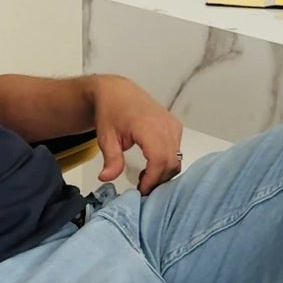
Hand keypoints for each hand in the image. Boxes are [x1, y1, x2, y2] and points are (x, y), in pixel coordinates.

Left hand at [93, 76, 183, 194]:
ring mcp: (173, 125)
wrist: (117, 92)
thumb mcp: (106, 137)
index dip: (153, 178)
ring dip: (163, 173)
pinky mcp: (175, 126)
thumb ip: (111, 159)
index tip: (141, 190)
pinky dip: (167, 163)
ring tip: (144, 177)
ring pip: (176, 159)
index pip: (159, 159)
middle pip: (171, 162)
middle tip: (142, 188)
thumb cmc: (111, 112)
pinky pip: (177, 151)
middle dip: (158, 180)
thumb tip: (106, 178)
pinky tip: (151, 166)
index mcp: (148, 126)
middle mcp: (165, 125)